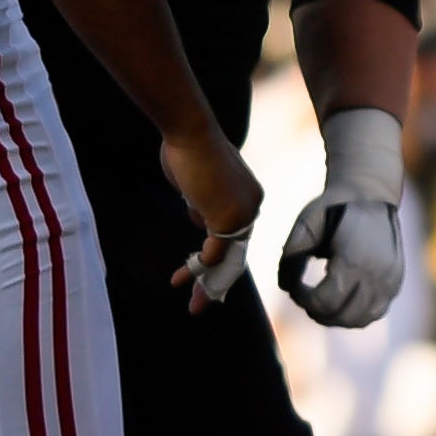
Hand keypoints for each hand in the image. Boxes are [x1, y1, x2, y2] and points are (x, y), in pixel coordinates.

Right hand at [164, 122, 265, 309]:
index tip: (200, 270)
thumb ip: (201, 203)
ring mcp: (242, 214)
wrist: (190, 131)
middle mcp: (252, 206)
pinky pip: (214, 253)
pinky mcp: (227, 219)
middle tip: (202, 303)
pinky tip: (183, 279)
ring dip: (207, 283)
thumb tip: (198, 218)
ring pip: (225, 259)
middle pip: (236, 253)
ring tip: (195, 304)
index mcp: (249, 196)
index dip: (217, 257)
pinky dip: (200, 268)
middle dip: (217, 282)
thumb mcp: (198, 183)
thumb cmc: (188, 149)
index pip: (235, 236)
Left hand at [280, 105, 406, 327]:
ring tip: (322, 302)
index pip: (325, 301)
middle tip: (305, 297)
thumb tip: (285, 287)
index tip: (294, 288)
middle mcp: (377, 274)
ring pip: (361, 319)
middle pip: (342, 316)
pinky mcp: (396, 280)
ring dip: (337, 317)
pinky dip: (357, 313)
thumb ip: (291, 257)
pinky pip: (376, 311)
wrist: (371, 193)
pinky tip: (342, 300)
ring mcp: (390, 279)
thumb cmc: (334, 207)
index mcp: (354, 260)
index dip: (303, 300)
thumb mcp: (306, 224)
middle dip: (318, 312)